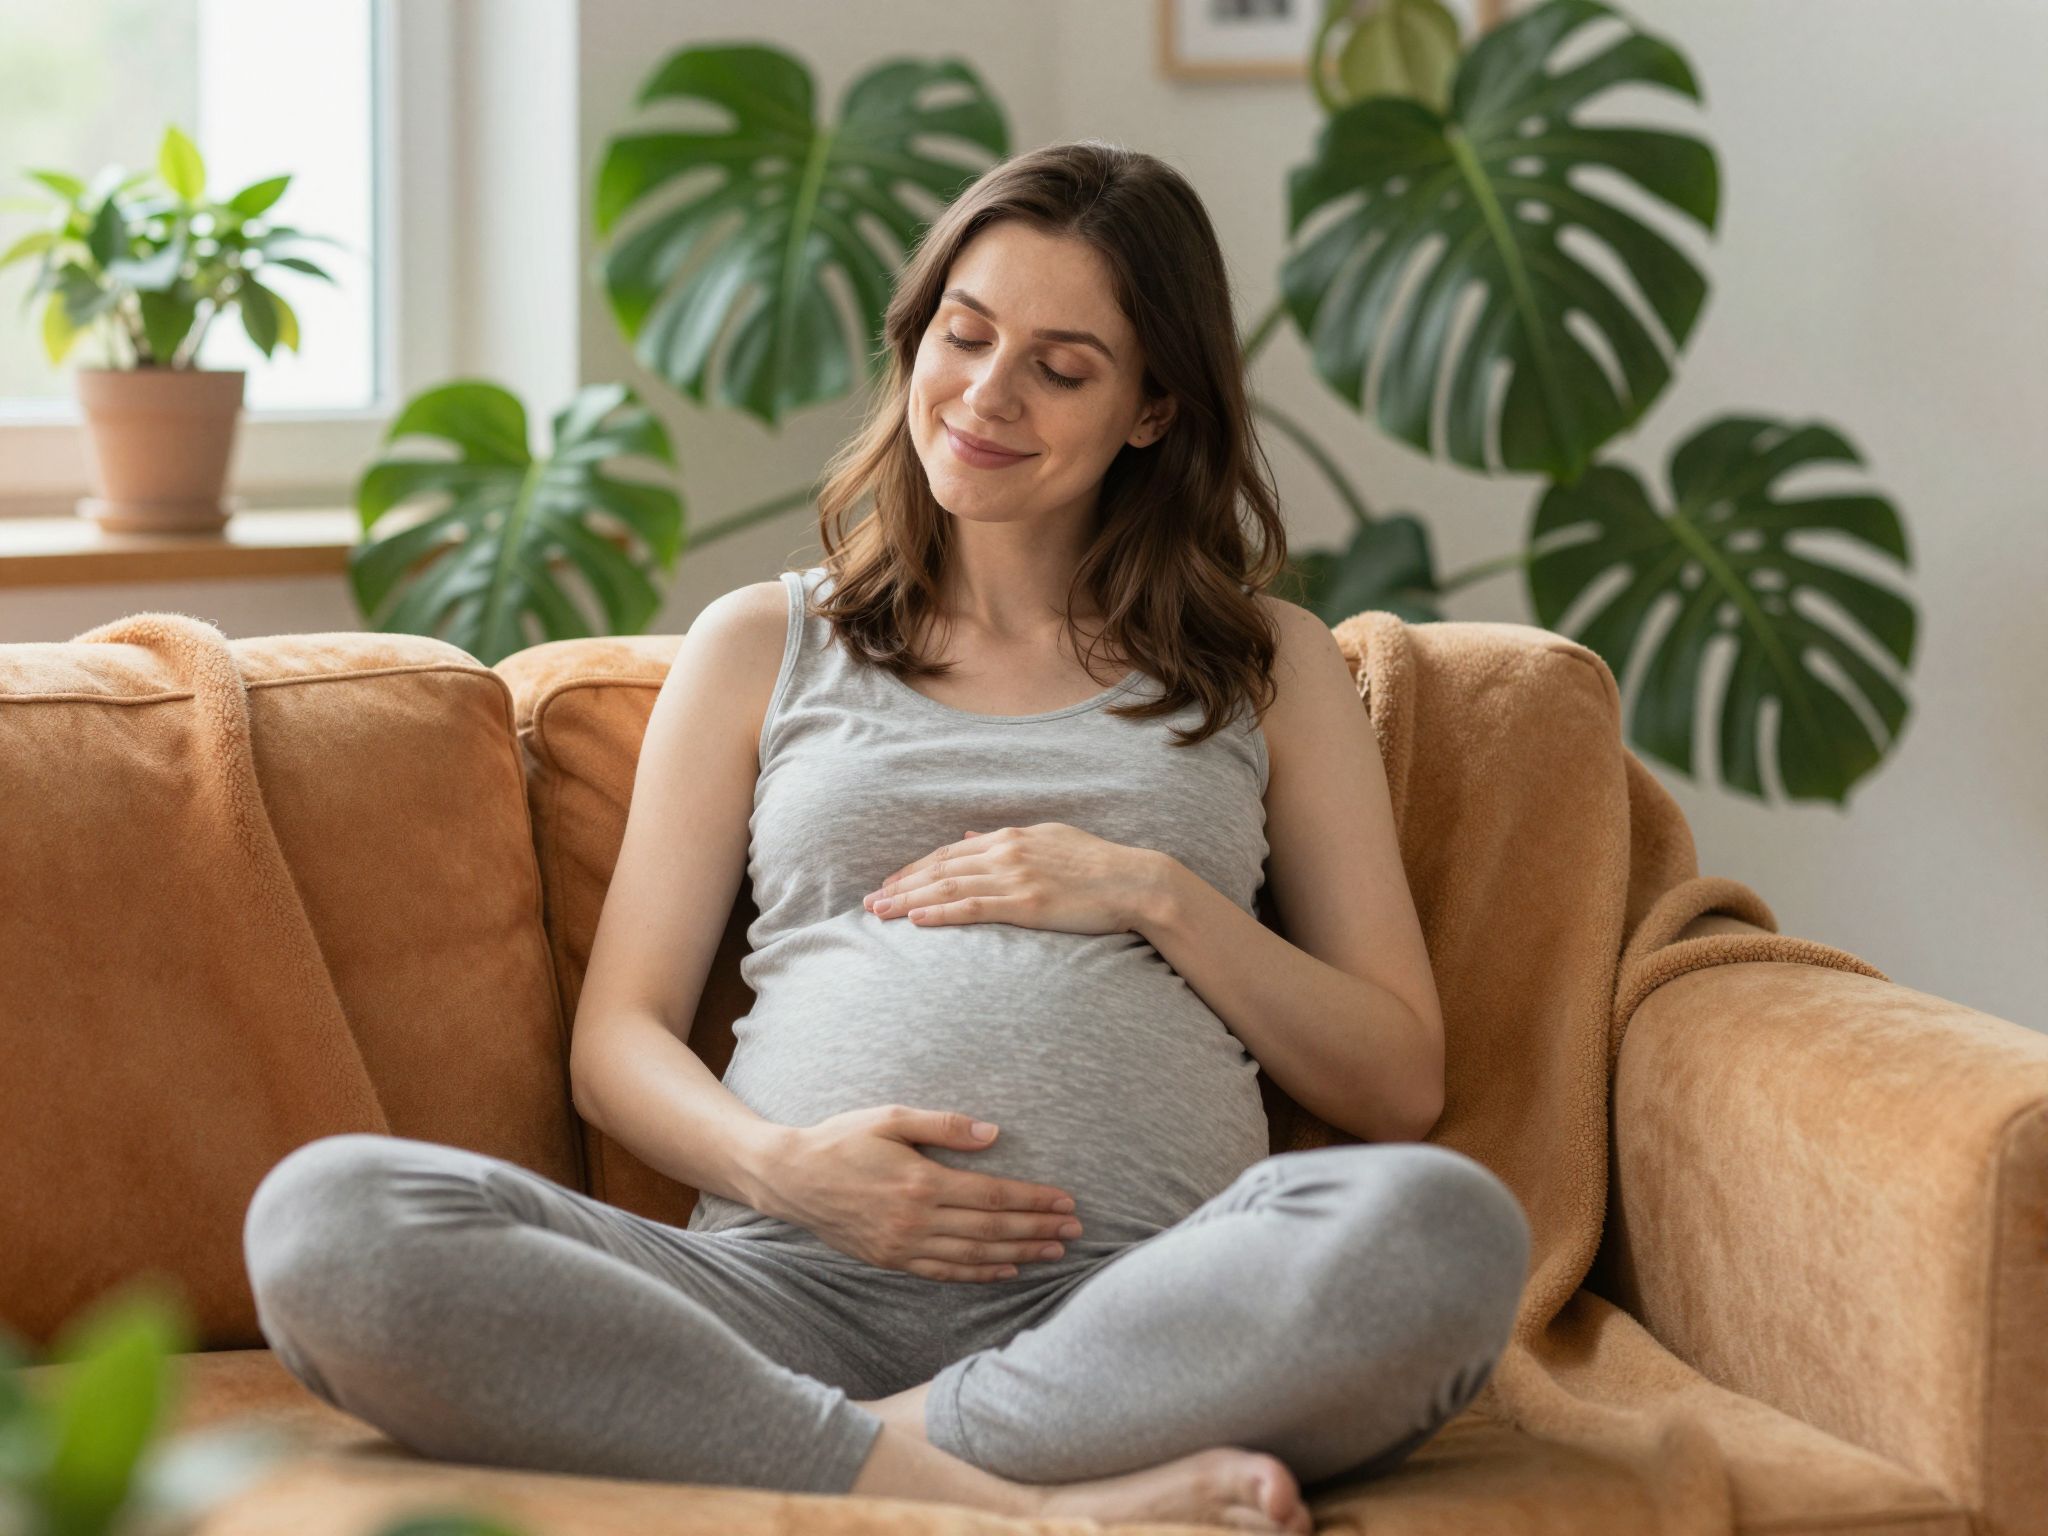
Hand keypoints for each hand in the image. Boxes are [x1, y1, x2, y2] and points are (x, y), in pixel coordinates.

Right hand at [767, 1106, 1084, 1281]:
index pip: (993, 1195)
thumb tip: (993, 1134)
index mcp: (922, 1182)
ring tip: (1052, 1252)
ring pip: (974, 1255)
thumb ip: (944, 1126)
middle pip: (992, 1229)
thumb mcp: (891, 1118)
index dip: (1033, 1200)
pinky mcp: (892, 1260)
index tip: (1066, 1201)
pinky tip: (1005, 1270)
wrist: (791, 1178)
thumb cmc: (842, 1139)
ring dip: (1018, 1254)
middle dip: (1037, 1229)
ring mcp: (904, 1246)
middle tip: (1075, 1230)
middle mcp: (916, 1220)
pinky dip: (979, 1273)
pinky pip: (945, 1272)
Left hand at [861, 823, 1159, 934]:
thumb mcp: (1049, 839)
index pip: (950, 853)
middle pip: (939, 869)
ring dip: (908, 900)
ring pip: (947, 888)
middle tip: (869, 901)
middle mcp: (1006, 852)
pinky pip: (971, 908)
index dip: (915, 868)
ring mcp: (1014, 877)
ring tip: (879, 913)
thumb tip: (969, 838)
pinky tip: (915, 920)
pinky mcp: (1025, 903)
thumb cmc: (1097, 865)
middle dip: (900, 885)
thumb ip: (1007, 840)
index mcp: (1011, 837)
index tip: (890, 882)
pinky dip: (938, 913)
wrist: (1133, 882)